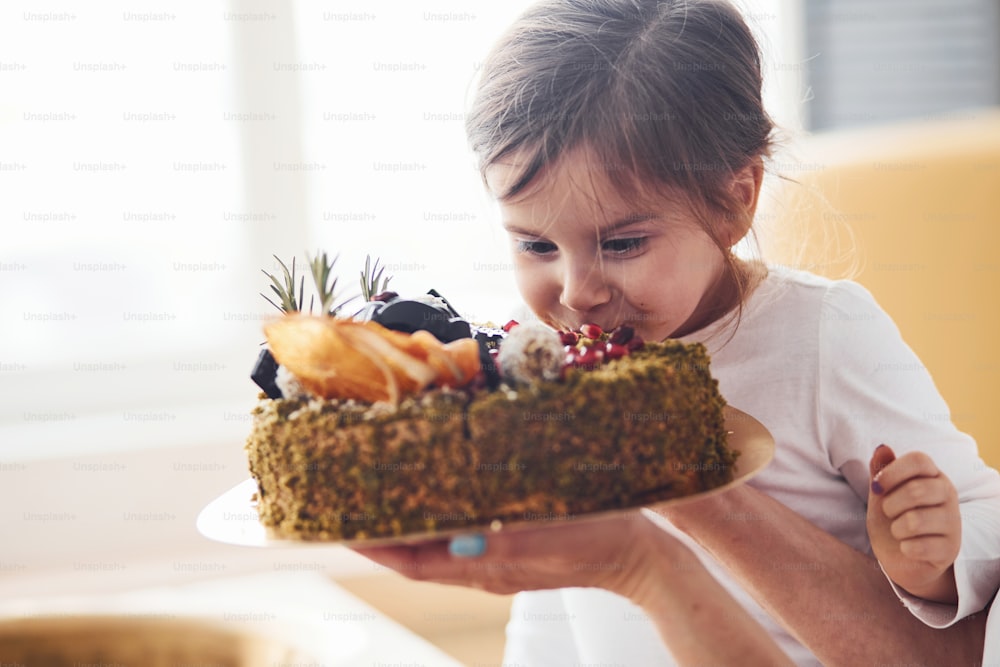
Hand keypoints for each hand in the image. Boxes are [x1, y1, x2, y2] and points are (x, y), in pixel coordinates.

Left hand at [353, 510, 660, 600]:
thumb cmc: (598, 542)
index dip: (372, 542)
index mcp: (484, 569)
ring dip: (406, 515)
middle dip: (379, 527)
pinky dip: (441, 508)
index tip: (337, 523)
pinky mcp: (512, 539)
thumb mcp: (550, 538)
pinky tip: (438, 483)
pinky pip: (463, 527)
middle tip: (346, 496)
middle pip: (417, 549)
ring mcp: (495, 554)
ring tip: (378, 486)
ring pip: (437, 537)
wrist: (641, 554)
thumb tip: (458, 539)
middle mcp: (480, 565)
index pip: (412, 560)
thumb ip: (503, 540)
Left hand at [866, 444, 959, 603]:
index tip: (876, 486)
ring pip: (915, 521)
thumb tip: (882, 447)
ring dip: (896, 529)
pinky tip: (909, 548)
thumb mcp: (881, 495)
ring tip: (899, 531)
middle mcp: (948, 495)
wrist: (900, 557)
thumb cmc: (891, 520)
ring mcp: (953, 522)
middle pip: (916, 490)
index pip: (919, 460)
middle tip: (888, 513)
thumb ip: (881, 471)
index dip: (892, 471)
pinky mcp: (951, 549)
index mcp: (931, 476)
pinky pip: (919, 546)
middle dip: (890, 505)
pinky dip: (905, 548)